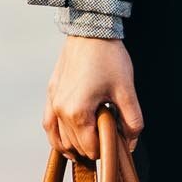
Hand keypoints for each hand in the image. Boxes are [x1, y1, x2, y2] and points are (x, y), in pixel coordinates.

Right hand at [44, 34, 143, 161]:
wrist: (90, 31)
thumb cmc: (109, 59)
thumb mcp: (127, 91)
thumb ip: (132, 121)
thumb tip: (131, 144)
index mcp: (77, 113)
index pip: (91, 148)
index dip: (107, 150)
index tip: (119, 143)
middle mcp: (60, 111)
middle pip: (76, 146)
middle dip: (93, 147)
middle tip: (110, 139)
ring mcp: (53, 102)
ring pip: (59, 139)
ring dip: (74, 146)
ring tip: (91, 146)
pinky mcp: (51, 93)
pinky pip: (49, 124)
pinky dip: (57, 136)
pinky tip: (67, 142)